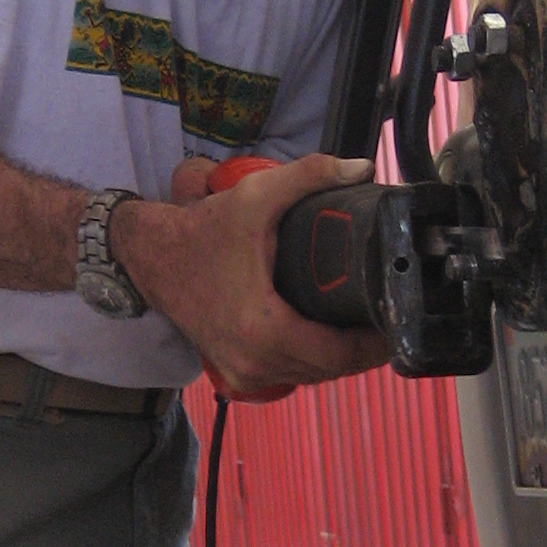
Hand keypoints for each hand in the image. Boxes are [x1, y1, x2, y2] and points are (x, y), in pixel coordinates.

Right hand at [115, 153, 392, 399]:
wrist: (152, 258)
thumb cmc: (201, 232)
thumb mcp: (255, 197)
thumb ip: (310, 176)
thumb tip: (360, 169)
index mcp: (262, 328)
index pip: (338, 355)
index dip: (373, 344)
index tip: (395, 323)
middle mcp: (252, 362)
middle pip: (329, 371)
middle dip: (361, 351)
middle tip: (385, 321)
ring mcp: (242, 375)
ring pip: (308, 377)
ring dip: (336, 359)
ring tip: (362, 329)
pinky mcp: (235, 375)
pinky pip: (286, 376)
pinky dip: (309, 362)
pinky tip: (326, 340)